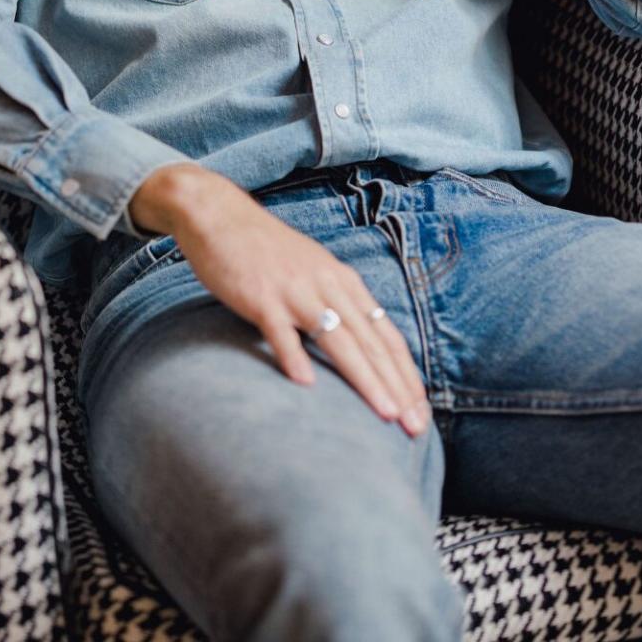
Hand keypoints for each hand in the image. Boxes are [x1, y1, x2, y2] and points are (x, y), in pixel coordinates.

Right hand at [130, 166, 431, 436]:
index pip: (386, 334)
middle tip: (416, 426)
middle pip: (371, 342)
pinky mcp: (261, 296)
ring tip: (385, 412)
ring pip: (338, 338)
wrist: (220, 216)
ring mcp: (295, 290)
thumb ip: (335, 304)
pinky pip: (280, 330)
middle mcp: (327, 285)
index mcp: (343, 282)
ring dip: (365, 378)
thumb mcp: (313, 272)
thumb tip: (360, 345)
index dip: (406, 374)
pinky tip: (305, 383)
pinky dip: (294, 356)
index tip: (421, 412)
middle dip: (397, 386)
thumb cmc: (266, 252)